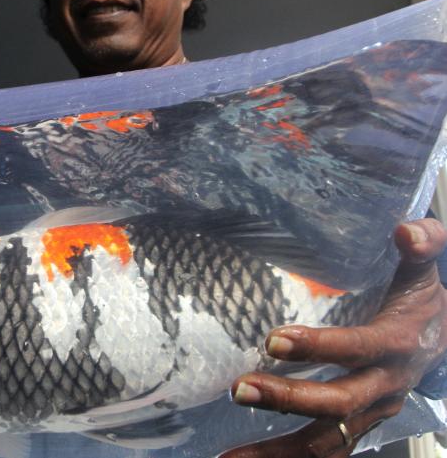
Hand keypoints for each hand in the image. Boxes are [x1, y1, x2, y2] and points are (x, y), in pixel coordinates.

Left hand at [221, 219, 446, 457]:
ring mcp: (369, 414)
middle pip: (338, 404)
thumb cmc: (420, 304)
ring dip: (277, 452)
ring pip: (327, 443)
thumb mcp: (424, 273)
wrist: (443, 344)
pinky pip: (321, 452)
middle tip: (239, 390)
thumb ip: (423, 246)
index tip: (274, 339)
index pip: (359, 348)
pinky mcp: (354, 428)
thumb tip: (405, 230)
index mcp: (396, 347)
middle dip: (288, 400)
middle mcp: (383, 388)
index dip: (320, 347)